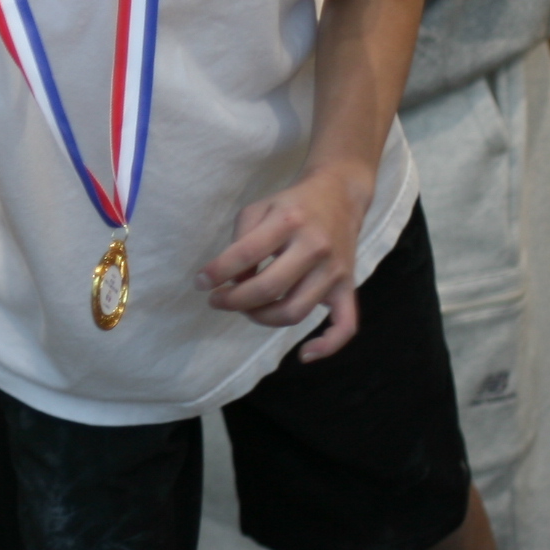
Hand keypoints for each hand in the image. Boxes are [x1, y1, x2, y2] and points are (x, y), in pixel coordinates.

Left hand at [197, 166, 373, 360]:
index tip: (201, 283)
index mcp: (289, 221)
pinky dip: (328, 346)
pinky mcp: (349, 286)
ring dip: (262, 318)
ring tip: (246, 309)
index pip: (246, 254)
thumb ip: (240, 242)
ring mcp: (335, 270)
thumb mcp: (258, 209)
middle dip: (235, 301)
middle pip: (269, 289)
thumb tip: (234, 283)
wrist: (339, 194)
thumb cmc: (290, 205)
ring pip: (295, 311)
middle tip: (218, 300)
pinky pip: (345, 325)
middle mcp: (315, 246)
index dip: (217, 273)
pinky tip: (304, 355)